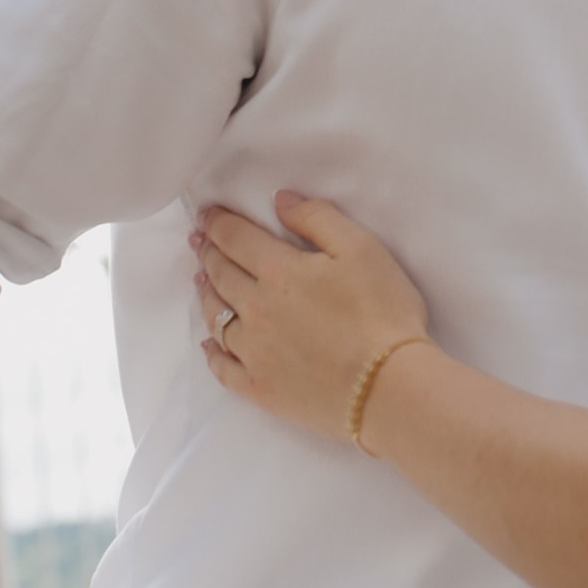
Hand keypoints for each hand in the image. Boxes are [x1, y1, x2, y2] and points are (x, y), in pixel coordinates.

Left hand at [195, 193, 431, 440]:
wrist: (389, 386)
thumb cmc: (383, 312)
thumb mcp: (361, 248)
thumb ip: (318, 218)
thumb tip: (280, 200)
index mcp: (278, 272)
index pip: (236, 239)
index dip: (218, 222)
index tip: (207, 215)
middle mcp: (256, 309)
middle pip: (221, 274)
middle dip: (208, 252)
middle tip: (199, 241)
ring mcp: (254, 352)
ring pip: (216, 317)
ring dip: (206, 294)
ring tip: (201, 281)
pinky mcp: (260, 388)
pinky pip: (223, 368)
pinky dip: (211, 352)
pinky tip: (208, 344)